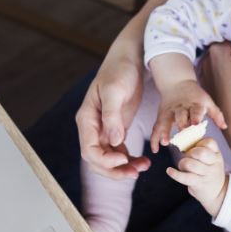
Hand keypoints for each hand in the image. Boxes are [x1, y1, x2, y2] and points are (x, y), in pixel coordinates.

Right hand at [76, 51, 150, 179]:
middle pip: (97, 160)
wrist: (129, 59)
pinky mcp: (115, 129)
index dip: (105, 161)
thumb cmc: (119, 71)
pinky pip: (118, 152)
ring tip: (144, 167)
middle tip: (136, 172)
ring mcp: (103, 129)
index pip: (89, 150)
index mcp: (87, 119)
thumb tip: (113, 141)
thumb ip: (112, 116)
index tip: (124, 159)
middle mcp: (92, 127)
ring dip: (124, 167)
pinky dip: (129, 159)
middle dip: (114, 170)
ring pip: (108, 159)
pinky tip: (143, 161)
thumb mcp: (115, 91)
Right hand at [151, 79, 226, 153]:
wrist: (177, 83)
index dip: (195, 116)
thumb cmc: (196, 96)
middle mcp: (181, 107)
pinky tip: (155, 150)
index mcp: (194, 104)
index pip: (195, 110)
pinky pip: (157, 127)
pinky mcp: (161, 115)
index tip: (196, 124)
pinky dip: (155, 138)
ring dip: (164, 131)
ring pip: (165, 121)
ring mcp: (170, 111)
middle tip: (181, 135)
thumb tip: (224, 127)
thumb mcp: (207, 101)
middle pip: (180, 115)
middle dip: (180, 124)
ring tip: (164, 142)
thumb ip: (216, 114)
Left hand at [166, 138, 228, 216]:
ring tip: (183, 167)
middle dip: (190, 153)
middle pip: (200, 153)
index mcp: (217, 154)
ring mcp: (207, 175)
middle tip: (189, 158)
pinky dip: (174, 173)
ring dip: (182, 164)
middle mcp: (214, 164)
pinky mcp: (199, 184)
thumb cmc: (210, 172)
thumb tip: (182, 140)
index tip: (195, 148)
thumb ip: (201, 149)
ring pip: (190, 164)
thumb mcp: (212, 159)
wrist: (218, 193)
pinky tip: (169, 170)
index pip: (209, 142)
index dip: (199, 143)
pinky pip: (184, 177)